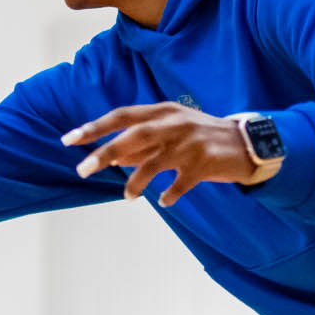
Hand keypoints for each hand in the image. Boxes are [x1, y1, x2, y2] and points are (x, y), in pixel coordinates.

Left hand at [61, 102, 256, 204]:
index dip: (94, 128)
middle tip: (83, 170)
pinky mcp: (204, 163)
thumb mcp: (171, 132)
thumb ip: (142, 143)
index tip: (69, 140)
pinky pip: (179, 184)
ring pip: (153, 162)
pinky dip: (169, 195)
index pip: (121, 116)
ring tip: (128, 196)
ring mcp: (189, 143)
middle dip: (105, 152)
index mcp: (162, 111)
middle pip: (133, 136)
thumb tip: (112, 160)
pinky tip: (164, 202)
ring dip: (135, 181)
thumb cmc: (200, 138)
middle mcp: (173, 123)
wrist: (246, 143)